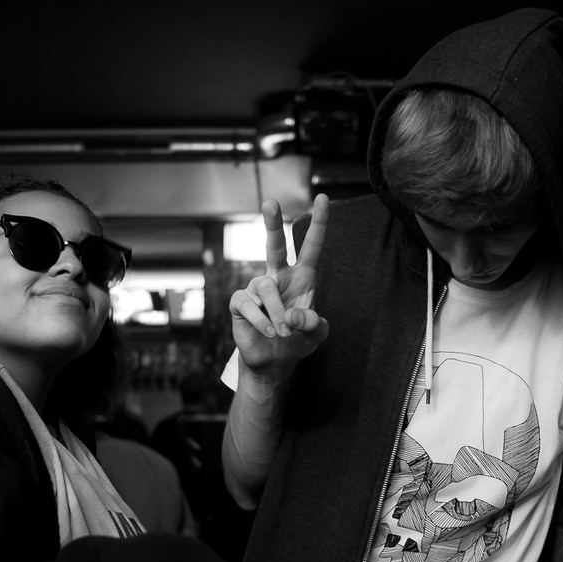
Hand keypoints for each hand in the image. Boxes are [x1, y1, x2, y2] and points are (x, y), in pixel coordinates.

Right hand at [229, 194, 329, 372]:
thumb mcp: (316, 335)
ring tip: (283, 332)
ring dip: (278, 313)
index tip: (322, 198)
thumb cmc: (297, 342)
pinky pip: (250, 305)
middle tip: (270, 202)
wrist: (273, 362)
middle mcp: (277, 276)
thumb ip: (314, 324)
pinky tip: (270, 333)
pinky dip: (263, 322)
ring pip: (267, 288)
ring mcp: (256, 288)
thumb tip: (293, 314)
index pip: (311, 246)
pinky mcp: (240, 303)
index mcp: (301, 277)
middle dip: (272, 224)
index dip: (319, 223)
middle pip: (274, 245)